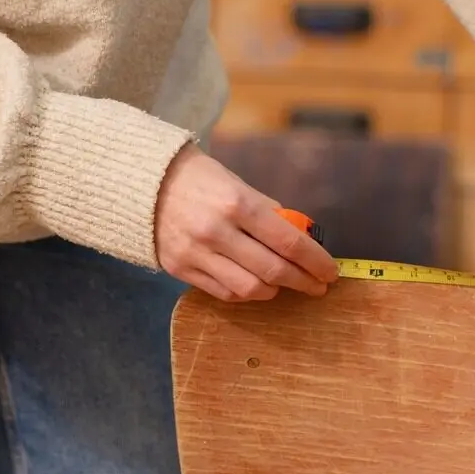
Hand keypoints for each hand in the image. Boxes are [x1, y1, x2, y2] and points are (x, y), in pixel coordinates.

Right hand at [154, 145, 338, 302]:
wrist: (144, 184)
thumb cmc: (199, 179)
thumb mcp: (238, 184)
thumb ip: (268, 213)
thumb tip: (300, 238)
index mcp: (237, 203)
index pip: (289, 241)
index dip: (315, 261)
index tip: (330, 271)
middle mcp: (217, 231)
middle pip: (274, 269)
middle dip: (304, 281)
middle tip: (318, 285)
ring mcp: (197, 253)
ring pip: (250, 289)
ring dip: (275, 290)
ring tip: (285, 283)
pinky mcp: (180, 269)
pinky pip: (224, 293)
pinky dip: (247, 293)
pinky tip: (257, 285)